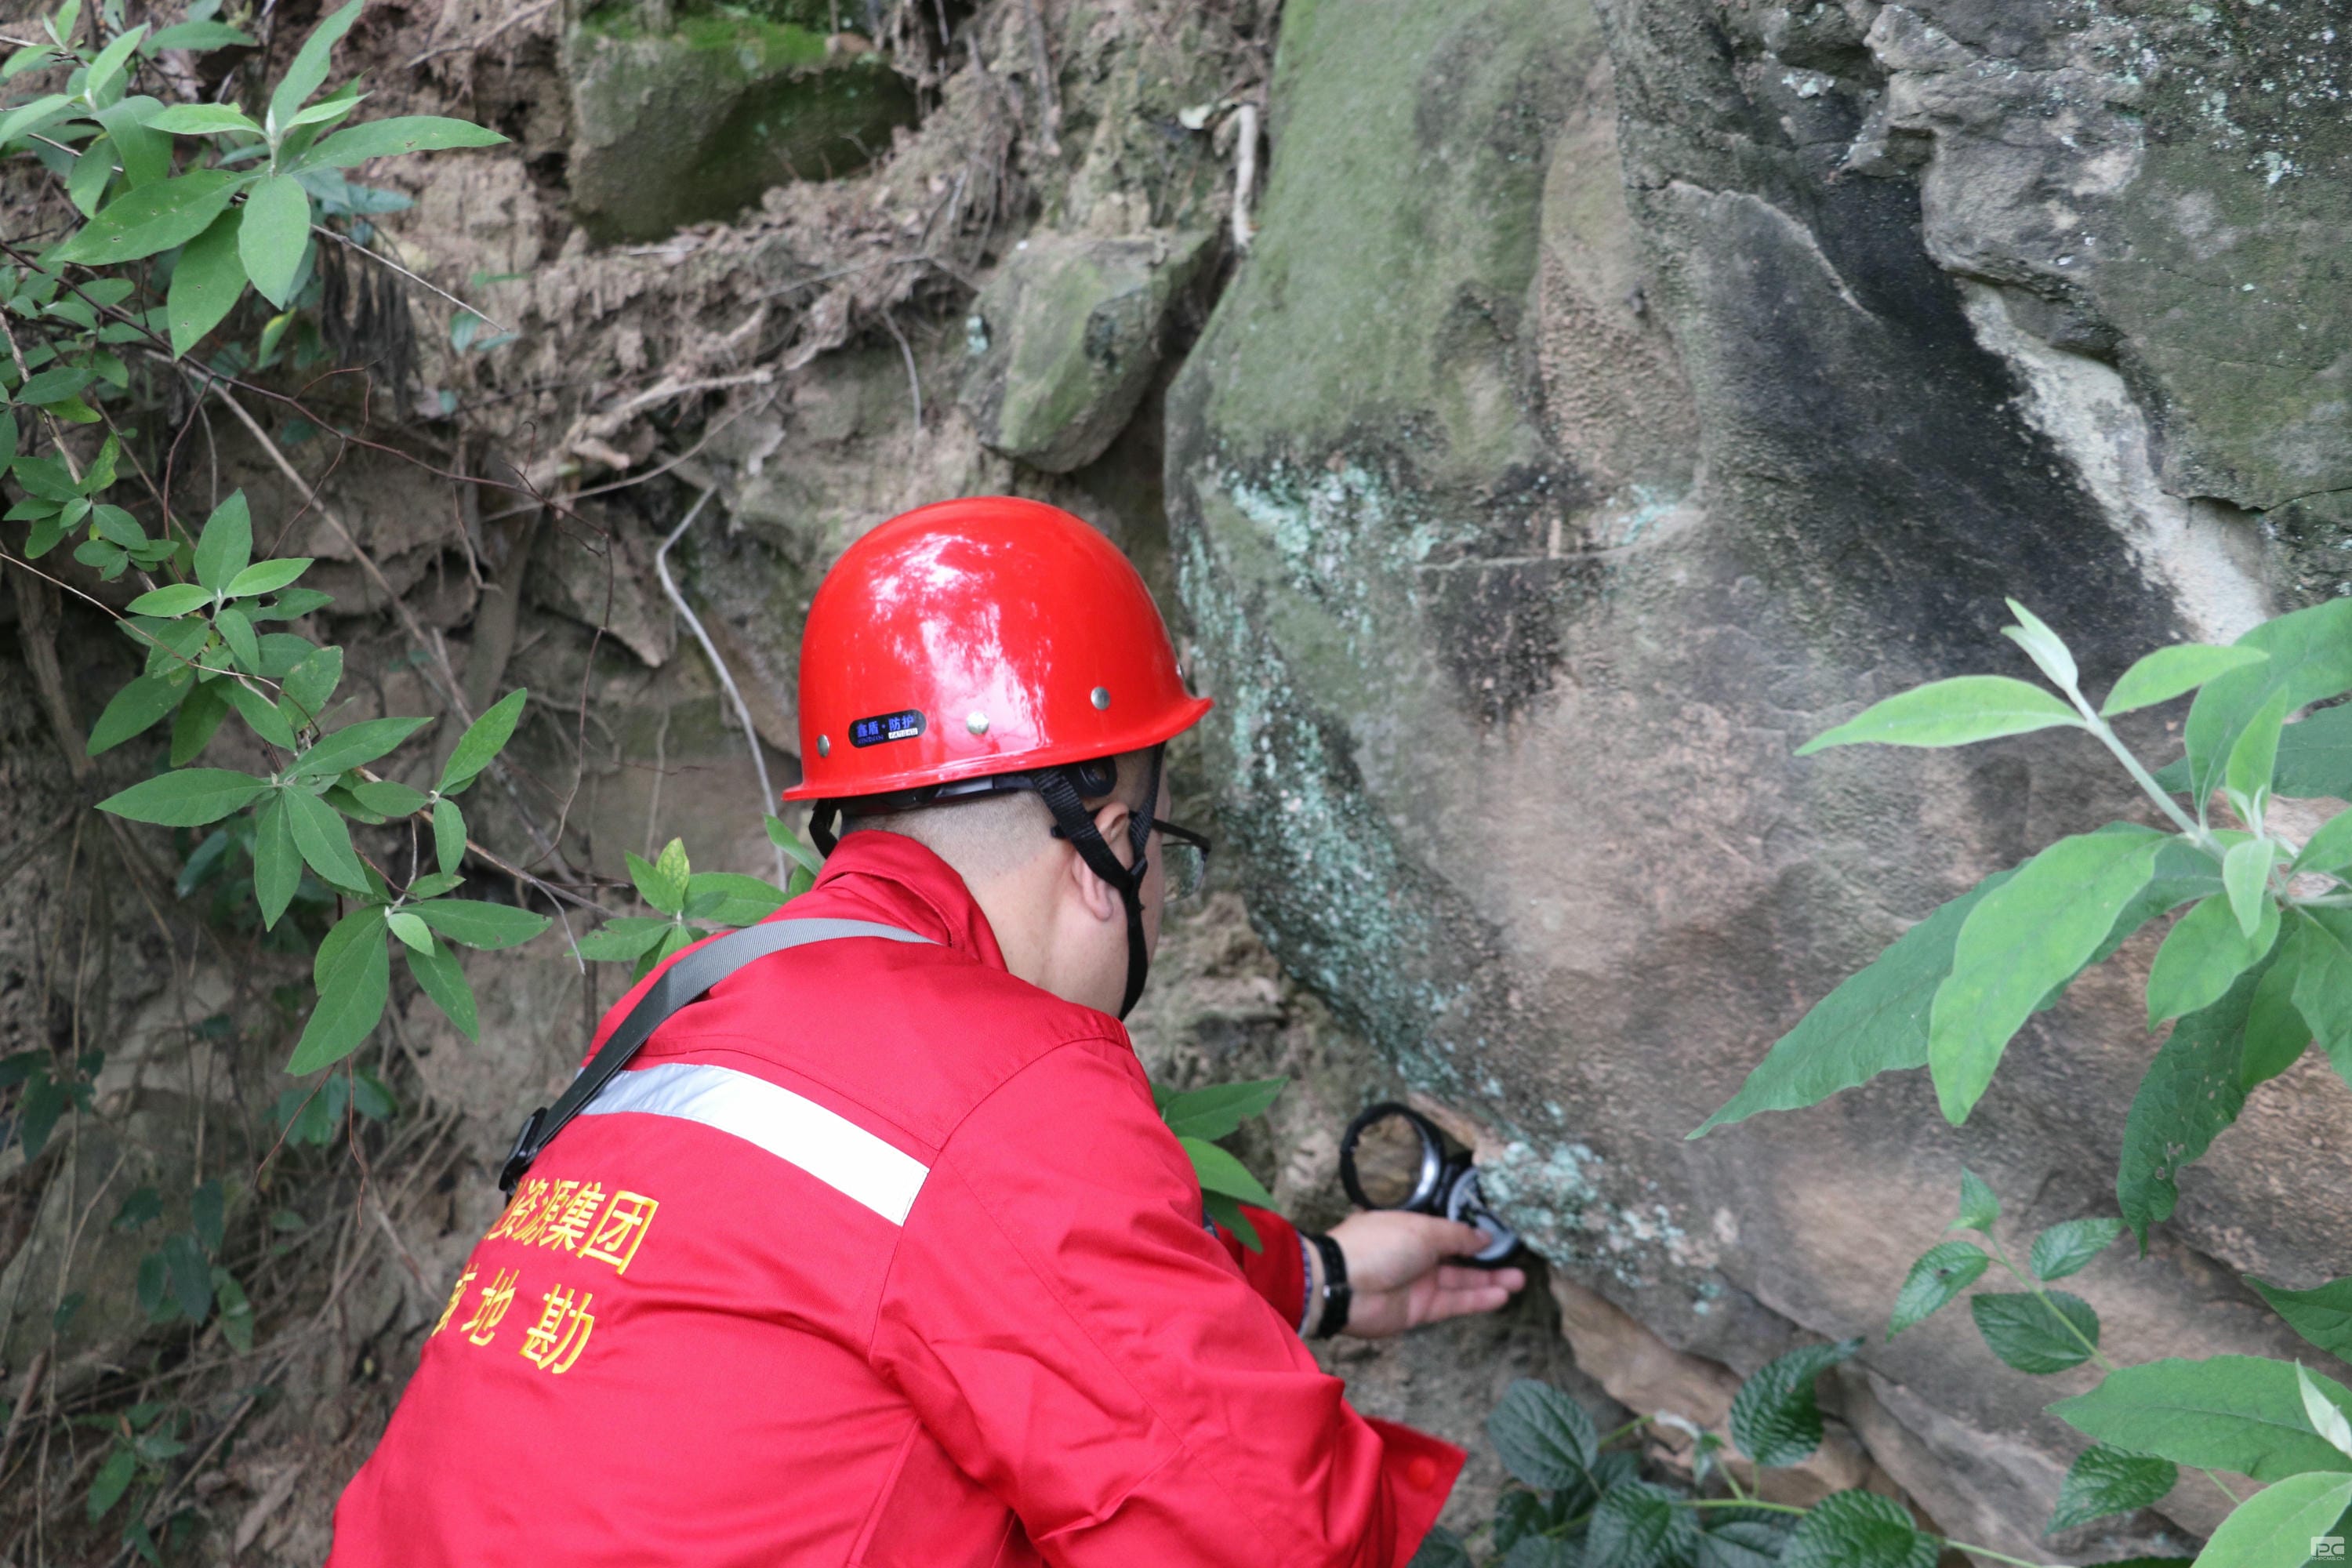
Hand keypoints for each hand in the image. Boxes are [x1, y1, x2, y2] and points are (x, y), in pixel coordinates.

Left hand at [1325, 1211, 1526, 1338]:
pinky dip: (1477, 1299)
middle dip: (1487, 1259)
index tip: (1501, 1235)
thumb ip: (1457, 1235)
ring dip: (1489, 1281)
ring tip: (1519, 1280)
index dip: (1474, 1233)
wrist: (1343, 1286)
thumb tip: (1483, 1237)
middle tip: (1517, 1260)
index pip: (1449, 1229)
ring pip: (1461, 1281)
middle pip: (1459, 1256)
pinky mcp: (1419, 1309)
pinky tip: (1501, 1295)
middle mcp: (1416, 1254)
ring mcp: (1418, 1282)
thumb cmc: (1376, 1246)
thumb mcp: (1423, 1229)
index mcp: (1411, 1226)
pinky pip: (1454, 1303)